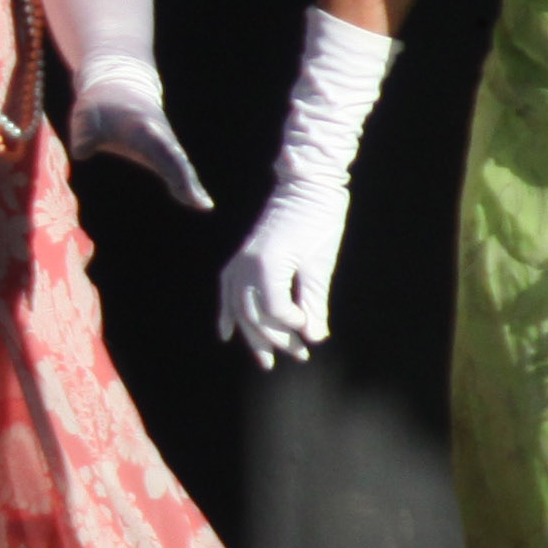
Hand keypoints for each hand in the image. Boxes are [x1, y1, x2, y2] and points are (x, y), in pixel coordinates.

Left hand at [66, 71, 211, 211]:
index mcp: (141, 128)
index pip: (157, 151)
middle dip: (186, 180)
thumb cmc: (100, 104)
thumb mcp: (86, 115)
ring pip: (180, 164)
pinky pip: (177, 167)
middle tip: (201, 204)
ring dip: (190, 184)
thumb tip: (82, 152)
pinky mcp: (163, 149)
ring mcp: (163, 142)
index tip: (180, 184)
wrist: (119, 84)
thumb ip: (84, 133)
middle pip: (175, 160)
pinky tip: (197, 202)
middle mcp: (158, 136)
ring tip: (203, 205)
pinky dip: (186, 183)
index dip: (168, 168)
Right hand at [216, 181, 350, 366]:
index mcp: (268, 263)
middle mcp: (246, 264)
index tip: (311, 330)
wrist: (305, 187)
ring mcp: (239, 261)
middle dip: (276, 339)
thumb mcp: (320, 264)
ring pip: (239, 309)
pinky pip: (227, 292)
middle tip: (300, 355)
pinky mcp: (240, 259)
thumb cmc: (319, 221)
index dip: (292, 325)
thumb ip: (315, 301)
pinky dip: (226, 315)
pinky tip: (226, 335)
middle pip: (254, 315)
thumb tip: (314, 337)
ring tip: (268, 361)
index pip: (274, 309)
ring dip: (254, 336)